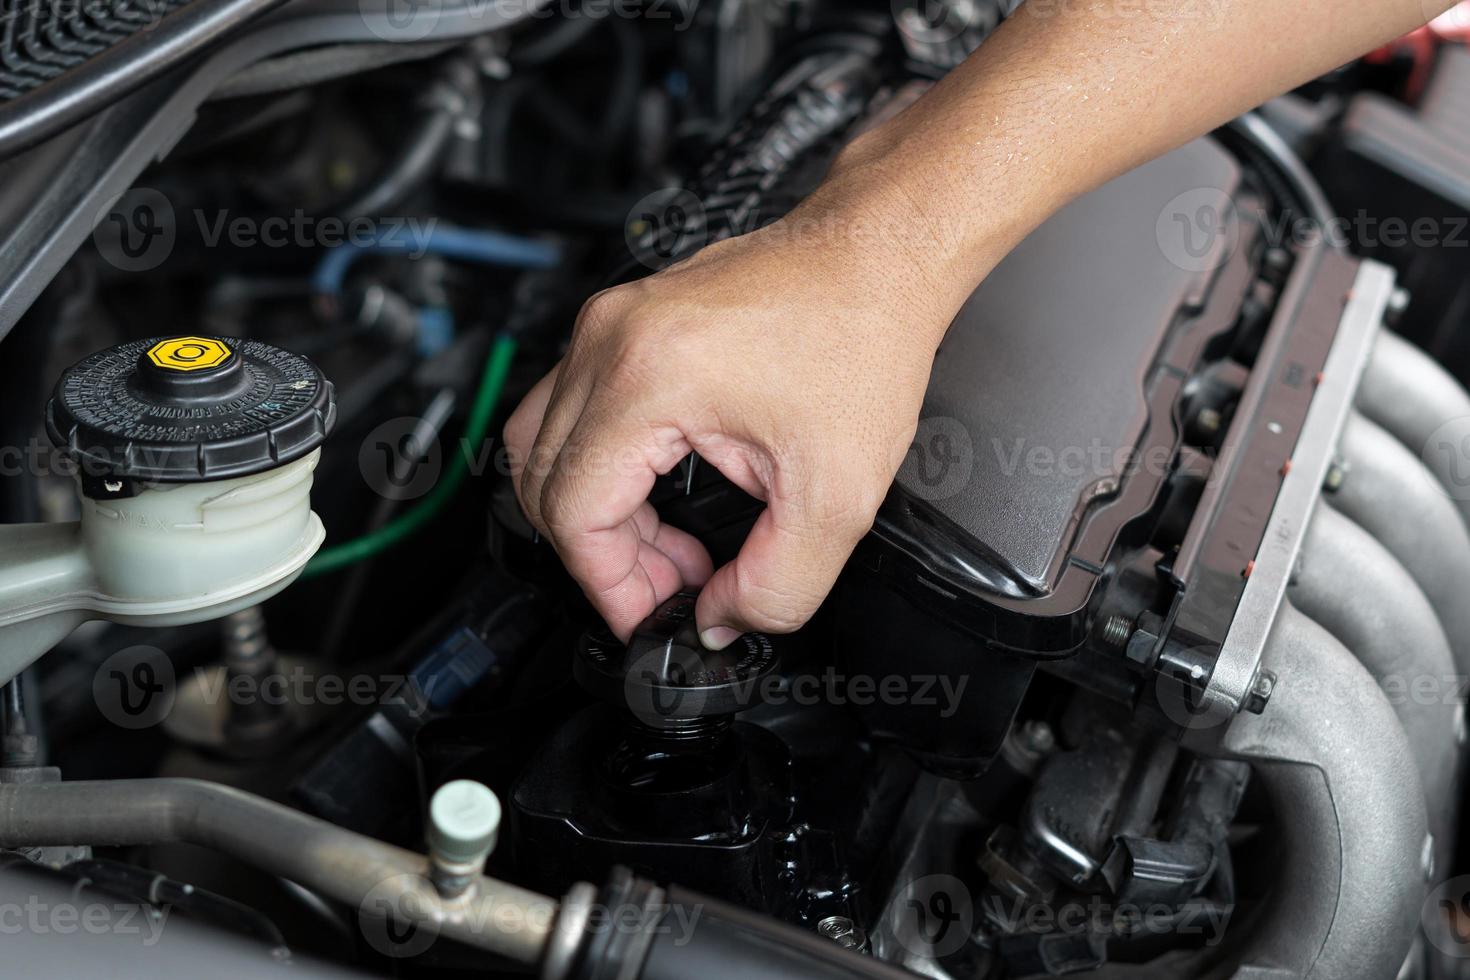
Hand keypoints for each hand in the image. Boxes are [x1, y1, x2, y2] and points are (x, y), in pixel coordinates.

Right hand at [503, 168, 973, 647]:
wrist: (878, 257)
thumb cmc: (861, 338)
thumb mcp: (837, 497)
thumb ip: (776, 586)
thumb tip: (720, 618)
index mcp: (646, 379)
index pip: (573, 512)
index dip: (610, 584)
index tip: (652, 612)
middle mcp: (609, 341)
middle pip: (542, 482)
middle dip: (604, 554)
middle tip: (672, 583)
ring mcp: (608, 322)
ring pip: (542, 444)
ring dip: (594, 510)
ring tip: (668, 541)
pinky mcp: (622, 319)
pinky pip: (571, 407)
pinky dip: (600, 463)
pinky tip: (662, 488)